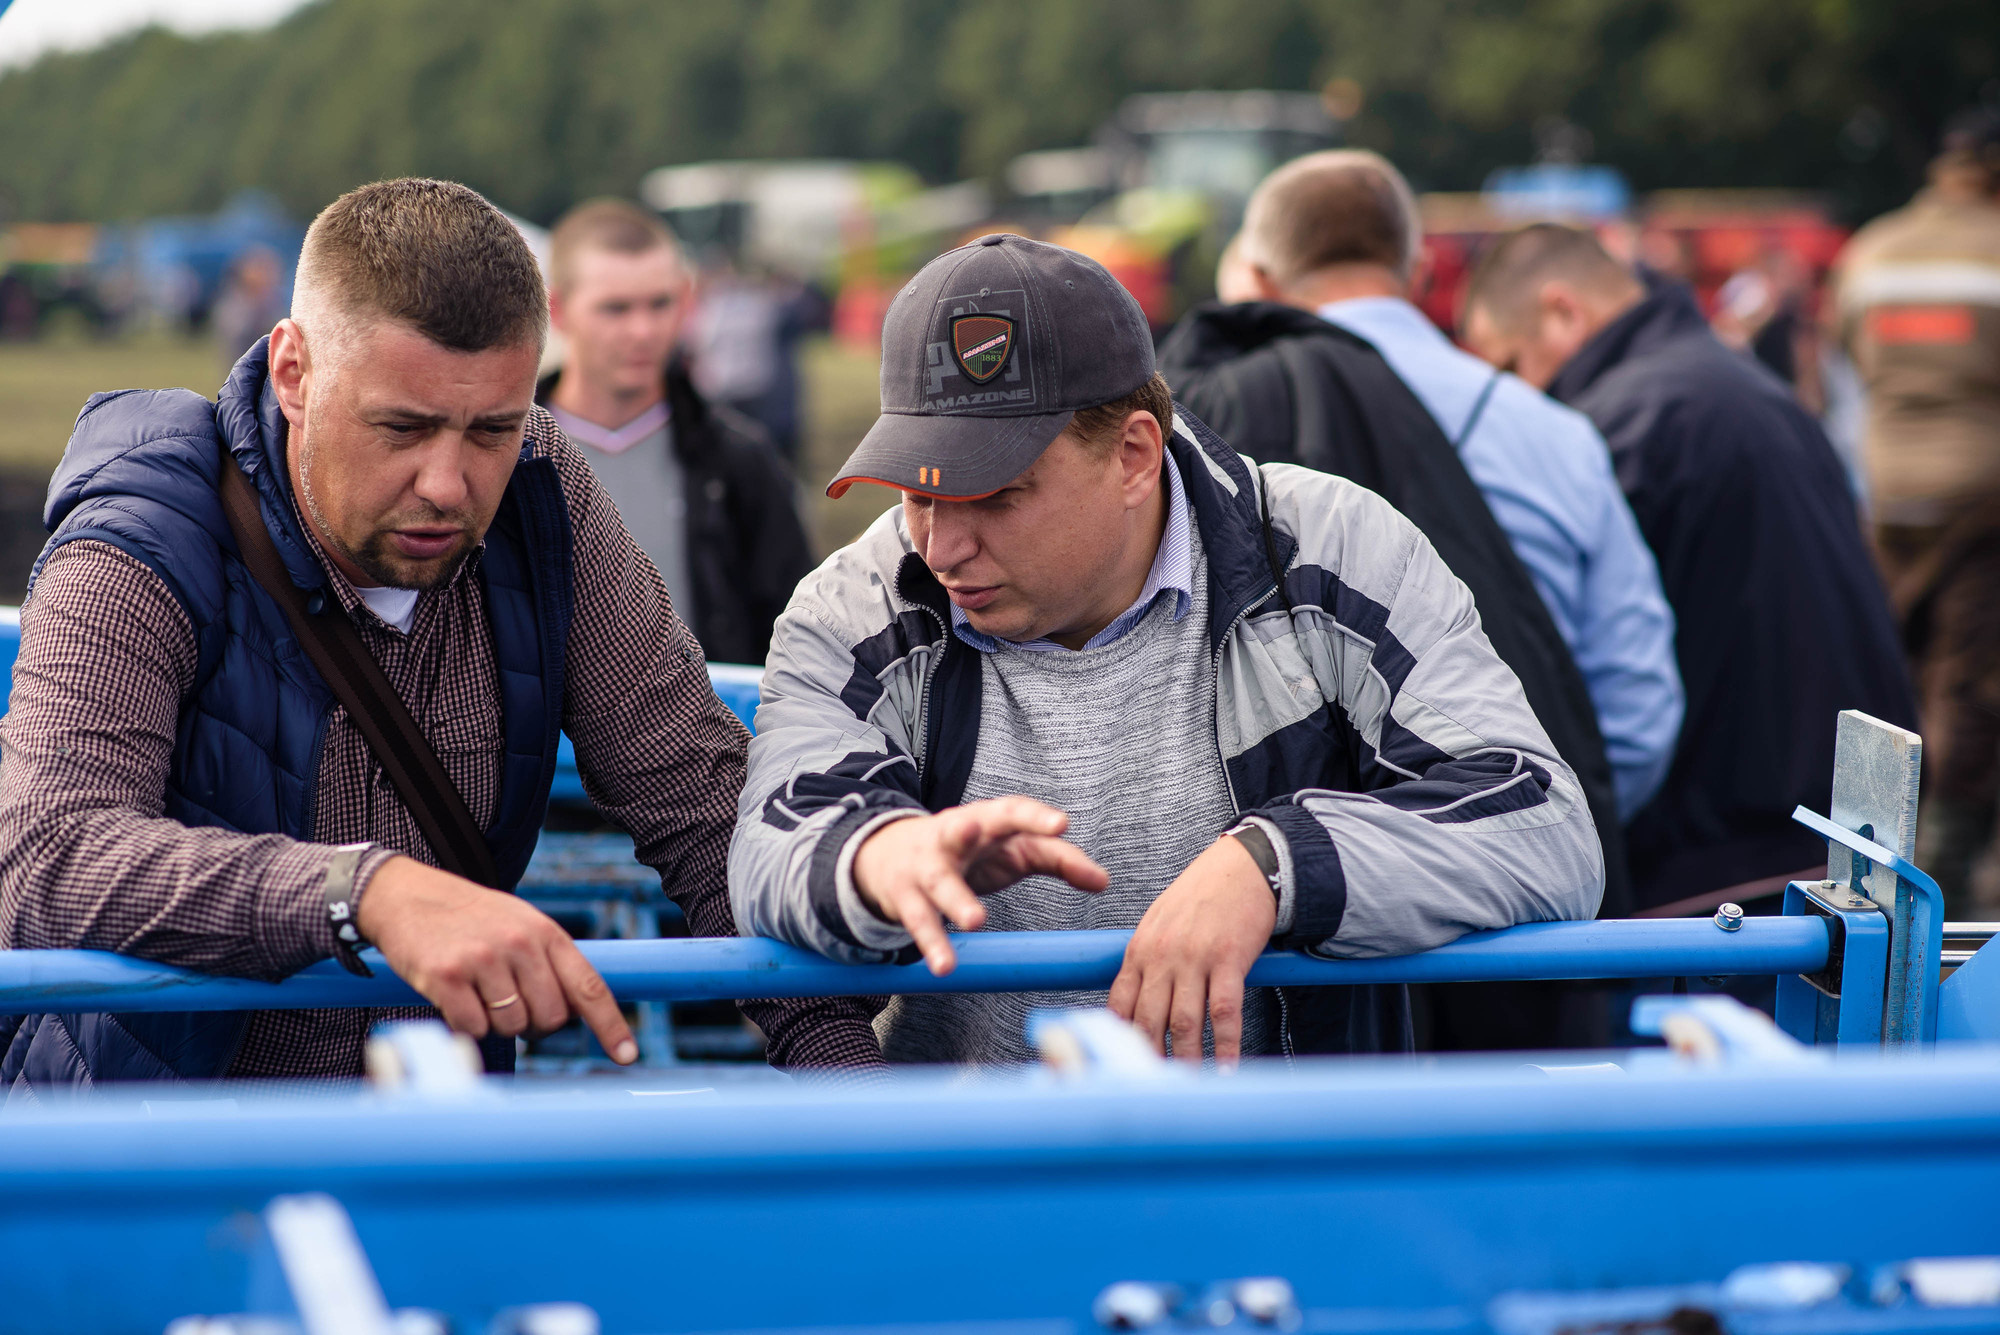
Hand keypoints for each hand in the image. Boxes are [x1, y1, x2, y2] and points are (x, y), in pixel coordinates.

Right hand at [355, 855, 636, 1063]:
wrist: (407, 895)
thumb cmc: (469, 918)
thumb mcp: (520, 924)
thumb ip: (549, 963)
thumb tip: (573, 1014)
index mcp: (545, 932)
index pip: (588, 986)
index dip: (610, 1025)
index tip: (627, 1055)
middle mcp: (519, 944)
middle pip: (550, 1019)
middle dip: (534, 1025)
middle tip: (509, 1004)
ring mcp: (483, 959)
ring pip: (511, 1027)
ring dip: (496, 1023)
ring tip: (477, 993)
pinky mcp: (446, 976)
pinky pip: (472, 1028)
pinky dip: (465, 1025)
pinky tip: (454, 998)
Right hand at [852, 796, 1108, 975]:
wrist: (890, 855)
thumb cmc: (970, 852)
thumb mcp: (1013, 850)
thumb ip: (1058, 860)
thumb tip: (1104, 881)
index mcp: (985, 820)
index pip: (1011, 811)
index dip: (1035, 817)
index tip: (1060, 825)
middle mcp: (952, 836)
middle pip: (963, 828)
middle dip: (971, 829)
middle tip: (983, 834)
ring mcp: (926, 866)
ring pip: (940, 881)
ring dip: (956, 900)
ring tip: (976, 921)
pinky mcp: (907, 898)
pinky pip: (920, 922)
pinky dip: (932, 944)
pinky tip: (945, 966)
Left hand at [1108, 834, 1275, 1065]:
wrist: (1242, 866)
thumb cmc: (1201, 897)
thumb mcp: (1159, 923)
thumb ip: (1146, 962)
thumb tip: (1134, 1004)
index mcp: (1140, 948)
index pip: (1119, 1003)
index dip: (1118, 1038)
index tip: (1118, 1066)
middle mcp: (1163, 956)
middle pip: (1148, 1020)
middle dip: (1147, 1058)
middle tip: (1150, 1088)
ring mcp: (1196, 958)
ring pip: (1185, 1023)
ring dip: (1185, 1060)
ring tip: (1186, 1087)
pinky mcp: (1230, 960)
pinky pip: (1225, 1012)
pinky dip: (1226, 1045)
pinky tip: (1227, 1067)